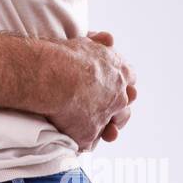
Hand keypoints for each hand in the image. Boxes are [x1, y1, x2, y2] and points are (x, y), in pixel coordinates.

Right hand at [46, 31, 136, 152]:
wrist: (53, 75)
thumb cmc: (65, 55)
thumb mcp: (86, 42)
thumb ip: (99, 43)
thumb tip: (108, 39)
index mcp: (120, 72)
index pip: (129, 81)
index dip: (120, 86)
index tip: (113, 88)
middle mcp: (118, 96)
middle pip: (125, 107)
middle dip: (118, 110)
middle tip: (110, 114)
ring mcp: (105, 117)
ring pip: (112, 129)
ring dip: (107, 130)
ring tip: (99, 132)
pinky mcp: (88, 134)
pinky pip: (88, 143)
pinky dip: (83, 141)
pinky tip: (77, 138)